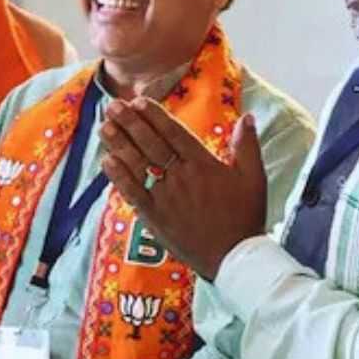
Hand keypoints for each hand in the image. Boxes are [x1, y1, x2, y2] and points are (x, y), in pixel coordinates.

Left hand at [99, 99, 265, 280]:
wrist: (234, 257)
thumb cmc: (246, 216)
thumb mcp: (254, 178)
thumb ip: (247, 146)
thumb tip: (247, 116)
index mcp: (203, 164)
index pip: (174, 133)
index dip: (155, 115)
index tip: (139, 101)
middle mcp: (181, 177)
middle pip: (151, 144)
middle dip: (131, 122)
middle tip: (114, 105)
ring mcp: (165, 197)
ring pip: (138, 165)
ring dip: (120, 144)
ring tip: (104, 125)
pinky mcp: (155, 217)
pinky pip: (132, 193)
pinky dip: (118, 176)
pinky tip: (106, 161)